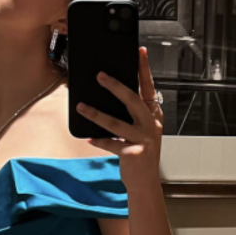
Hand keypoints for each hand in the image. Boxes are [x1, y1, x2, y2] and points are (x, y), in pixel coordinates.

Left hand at [75, 46, 163, 186]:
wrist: (146, 182)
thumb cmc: (141, 154)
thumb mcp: (141, 130)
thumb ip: (131, 114)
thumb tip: (108, 95)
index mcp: (153, 115)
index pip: (149, 87)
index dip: (144, 69)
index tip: (140, 52)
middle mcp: (151, 125)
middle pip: (133, 100)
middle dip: (116, 86)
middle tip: (100, 75)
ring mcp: (143, 139)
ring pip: (116, 123)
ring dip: (96, 114)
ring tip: (81, 107)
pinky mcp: (133, 154)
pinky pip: (111, 143)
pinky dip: (98, 140)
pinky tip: (88, 137)